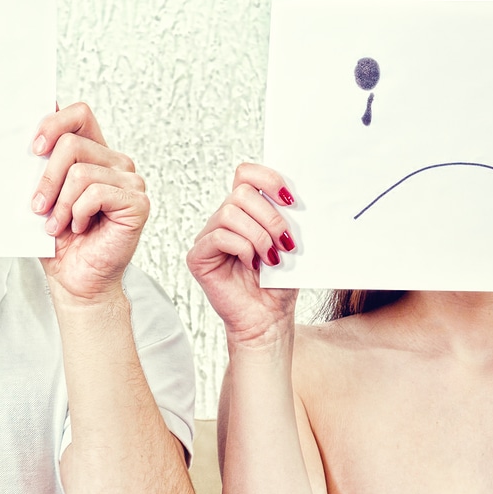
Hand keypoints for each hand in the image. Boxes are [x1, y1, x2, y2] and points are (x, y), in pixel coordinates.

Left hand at [31, 103, 147, 302]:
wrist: (74, 280)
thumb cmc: (58, 241)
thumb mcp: (41, 195)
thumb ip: (40, 163)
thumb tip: (29, 134)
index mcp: (94, 154)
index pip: (80, 114)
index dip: (54, 123)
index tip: (34, 148)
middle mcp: (115, 162)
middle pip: (72, 143)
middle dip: (46, 179)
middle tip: (38, 207)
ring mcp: (130, 181)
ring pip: (80, 171)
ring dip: (60, 204)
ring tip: (57, 225)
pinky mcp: (137, 202)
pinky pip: (96, 192)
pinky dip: (78, 213)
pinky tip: (80, 227)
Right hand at [186, 163, 298, 347]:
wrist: (269, 320)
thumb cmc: (279, 284)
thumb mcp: (290, 244)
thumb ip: (287, 218)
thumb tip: (294, 197)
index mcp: (246, 211)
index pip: (246, 173)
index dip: (268, 178)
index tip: (291, 199)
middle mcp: (224, 219)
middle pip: (241, 192)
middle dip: (270, 217)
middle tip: (285, 242)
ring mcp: (208, 237)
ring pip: (230, 213)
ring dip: (259, 236)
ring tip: (271, 259)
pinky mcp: (198, 256)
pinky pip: (219, 237)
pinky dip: (242, 248)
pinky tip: (252, 265)